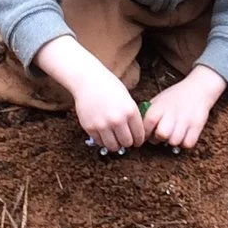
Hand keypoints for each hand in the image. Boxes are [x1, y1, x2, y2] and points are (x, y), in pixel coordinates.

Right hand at [36, 37, 145, 152]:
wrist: (88, 81)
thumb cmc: (109, 87)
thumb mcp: (127, 99)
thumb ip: (132, 116)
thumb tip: (136, 134)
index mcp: (130, 111)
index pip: (139, 135)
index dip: (138, 140)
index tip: (136, 141)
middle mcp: (117, 120)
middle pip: (127, 143)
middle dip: (127, 142)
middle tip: (125, 139)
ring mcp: (103, 125)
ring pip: (113, 146)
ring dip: (115, 144)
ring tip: (115, 139)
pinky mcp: (90, 128)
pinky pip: (100, 142)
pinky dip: (103, 140)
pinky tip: (104, 133)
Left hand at [146, 66, 226, 152]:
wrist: (197, 88)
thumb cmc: (175, 96)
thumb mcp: (158, 100)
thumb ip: (148, 114)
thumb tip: (136, 128)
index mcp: (159, 107)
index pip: (146, 126)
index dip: (145, 133)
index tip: (146, 135)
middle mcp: (172, 114)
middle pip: (161, 135)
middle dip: (159, 138)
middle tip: (161, 134)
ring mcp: (185, 120)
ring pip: (174, 142)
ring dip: (172, 141)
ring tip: (174, 134)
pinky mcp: (197, 126)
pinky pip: (187, 144)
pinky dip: (184, 142)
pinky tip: (183, 135)